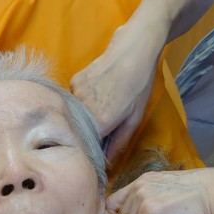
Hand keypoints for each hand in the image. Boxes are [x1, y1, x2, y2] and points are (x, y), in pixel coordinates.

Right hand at [71, 25, 159, 164]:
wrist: (134, 48)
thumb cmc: (140, 85)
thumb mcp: (134, 119)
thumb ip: (118, 144)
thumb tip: (106, 165)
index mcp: (99, 123)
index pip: (87, 147)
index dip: (92, 151)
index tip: (98, 151)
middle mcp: (82, 110)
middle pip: (78, 131)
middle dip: (87, 134)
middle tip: (102, 128)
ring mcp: (75, 94)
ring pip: (75, 115)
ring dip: (85, 117)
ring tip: (103, 105)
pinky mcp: (73, 81)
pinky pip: (74, 99)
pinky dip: (83, 101)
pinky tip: (98, 91)